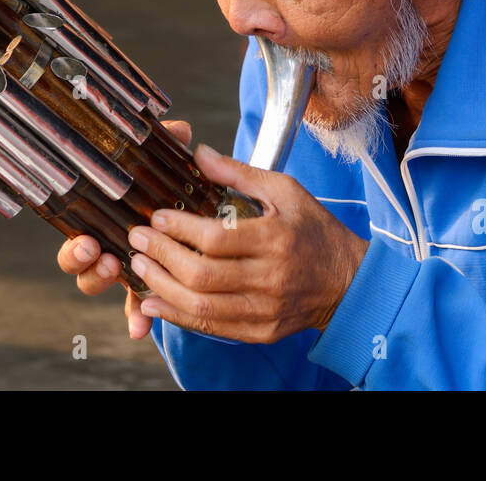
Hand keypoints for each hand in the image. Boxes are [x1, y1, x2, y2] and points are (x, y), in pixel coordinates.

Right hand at [55, 119, 196, 340]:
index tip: (86, 240)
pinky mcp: (149, 285)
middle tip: (97, 253)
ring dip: (104, 284)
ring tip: (118, 272)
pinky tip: (141, 328)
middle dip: (83, 264)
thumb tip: (180, 131)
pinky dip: (138, 318)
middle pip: (79, 265)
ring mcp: (127, 267)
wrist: (201, 206)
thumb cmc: (174, 183)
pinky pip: (138, 308)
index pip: (76, 234)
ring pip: (102, 285)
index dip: (74, 245)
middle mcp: (109, 244)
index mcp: (105, 217)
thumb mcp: (171, 163)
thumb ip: (171, 145)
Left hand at [127, 143, 368, 343]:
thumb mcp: (285, 191)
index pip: (216, 238)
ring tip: (139, 268)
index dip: (179, 229)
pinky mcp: (260, 332)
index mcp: (276, 239)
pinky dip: (178, 316)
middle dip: (162, 257)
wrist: (348, 281)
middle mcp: (270, 278)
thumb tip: (198, 154)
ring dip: (162, 288)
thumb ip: (239, 173)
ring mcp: (265, 310)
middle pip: (202, 275)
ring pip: (202, 306)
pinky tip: (154, 302)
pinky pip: (212, 328)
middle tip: (137, 240)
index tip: (155, 217)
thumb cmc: (315, 230)